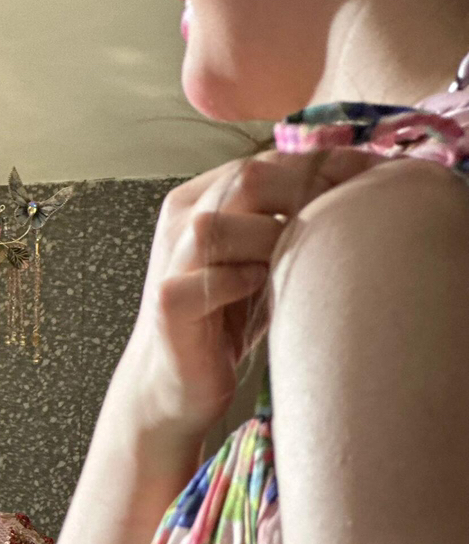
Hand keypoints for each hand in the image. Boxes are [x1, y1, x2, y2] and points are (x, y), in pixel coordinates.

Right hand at [117, 147, 382, 445]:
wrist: (175, 382)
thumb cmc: (225, 320)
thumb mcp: (261, 259)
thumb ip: (290, 221)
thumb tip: (362, 189)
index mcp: (203, 198)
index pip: (265, 161)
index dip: (322, 164)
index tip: (374, 177)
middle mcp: (182, 221)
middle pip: (245, 180)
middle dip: (307, 192)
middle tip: (353, 215)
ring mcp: (171, 263)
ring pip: (216, 226)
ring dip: (271, 237)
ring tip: (306, 260)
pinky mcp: (169, 307)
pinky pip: (204, 284)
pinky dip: (240, 281)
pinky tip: (265, 288)